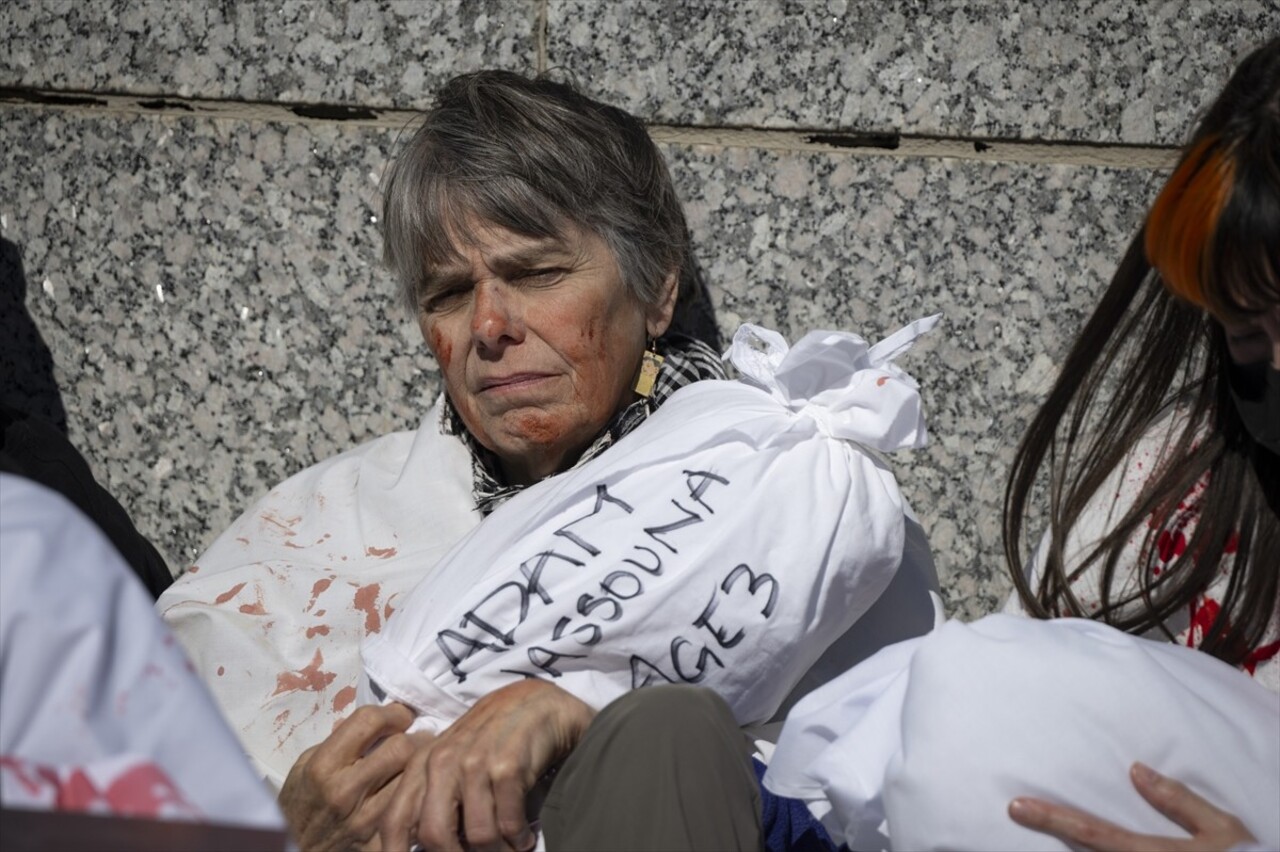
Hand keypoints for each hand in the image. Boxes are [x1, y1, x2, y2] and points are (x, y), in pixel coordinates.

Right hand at [279, 702, 417, 850]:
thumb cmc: (299, 805)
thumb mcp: (305, 765)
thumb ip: (339, 740)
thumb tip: (374, 718)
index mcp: (323, 765)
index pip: (369, 721)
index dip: (393, 712)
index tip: (401, 715)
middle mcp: (344, 791)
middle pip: (401, 748)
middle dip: (415, 737)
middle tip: (418, 736)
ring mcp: (363, 820)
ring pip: (412, 779)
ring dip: (419, 767)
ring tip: (419, 762)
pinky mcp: (377, 842)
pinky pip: (411, 811)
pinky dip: (417, 797)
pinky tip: (414, 791)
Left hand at [378, 679, 595, 851]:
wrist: (538, 703)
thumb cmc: (493, 739)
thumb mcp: (453, 762)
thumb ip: (433, 798)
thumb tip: (421, 846)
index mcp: (422, 765)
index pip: (394, 820)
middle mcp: (443, 762)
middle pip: (434, 835)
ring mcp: (475, 763)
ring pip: (477, 835)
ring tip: (509, 850)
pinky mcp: (508, 766)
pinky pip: (509, 823)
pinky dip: (519, 839)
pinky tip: (525, 837)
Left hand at [1009, 761, 1257, 850]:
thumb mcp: (1222, 829)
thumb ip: (1178, 801)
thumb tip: (1135, 771)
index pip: (1092, 834)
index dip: (1052, 820)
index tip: (1016, 807)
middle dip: (1049, 838)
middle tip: (1015, 813)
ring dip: (1067, 850)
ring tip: (1037, 822)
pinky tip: (1075, 845)